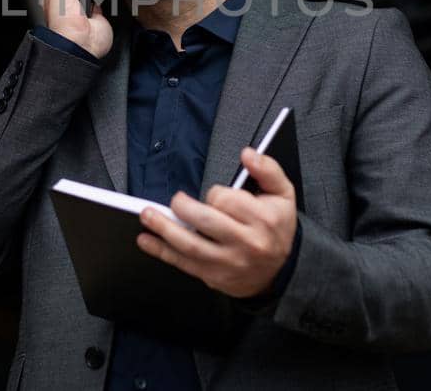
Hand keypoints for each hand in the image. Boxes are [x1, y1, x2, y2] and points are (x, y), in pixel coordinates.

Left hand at [136, 147, 298, 298]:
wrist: (279, 271)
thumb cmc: (277, 228)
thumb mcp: (283, 194)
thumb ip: (268, 169)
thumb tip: (248, 154)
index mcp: (263, 220)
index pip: (228, 201)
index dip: (216, 194)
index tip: (216, 196)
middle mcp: (247, 243)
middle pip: (206, 222)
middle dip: (183, 208)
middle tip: (174, 200)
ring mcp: (229, 263)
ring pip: (191, 245)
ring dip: (164, 229)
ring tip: (147, 215)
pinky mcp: (215, 277)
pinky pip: (184, 264)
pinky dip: (162, 252)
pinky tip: (148, 240)